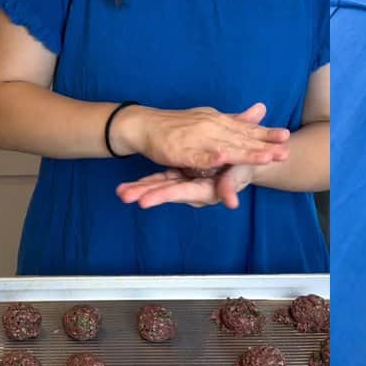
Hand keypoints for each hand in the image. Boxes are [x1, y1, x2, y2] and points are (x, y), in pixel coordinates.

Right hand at [115, 102, 288, 171]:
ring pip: (224, 147)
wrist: (143, 125)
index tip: (287, 136)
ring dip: (245, 153)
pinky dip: (209, 158)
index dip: (266, 133)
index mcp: (218, 121)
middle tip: (285, 151)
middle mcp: (210, 127)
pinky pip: (196, 156)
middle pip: (241, 138)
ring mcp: (195, 139)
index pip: (246, 128)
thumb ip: (236, 118)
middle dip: (264, 145)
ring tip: (265, 158)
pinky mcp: (180, 150)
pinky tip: (222, 160)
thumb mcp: (210, 118)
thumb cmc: (177, 126)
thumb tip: (261, 109)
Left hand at [116, 163, 256, 209]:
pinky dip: (146, 183)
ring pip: (160, 188)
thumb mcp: (240, 173)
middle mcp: (193, 190)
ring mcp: (185, 184)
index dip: (163, 195)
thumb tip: (231, 203)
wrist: (245, 163)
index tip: (143, 201)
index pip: (180, 192)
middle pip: (166, 192)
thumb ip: (232, 185)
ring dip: (140, 190)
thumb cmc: (244, 168)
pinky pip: (161, 181)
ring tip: (121, 192)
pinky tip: (127, 186)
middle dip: (144, 193)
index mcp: (205, 191)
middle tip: (124, 195)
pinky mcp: (181, 178)